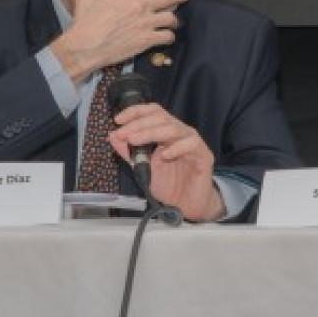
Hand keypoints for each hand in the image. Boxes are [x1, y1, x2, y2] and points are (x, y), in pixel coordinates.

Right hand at [52, 0, 187, 82]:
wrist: (84, 48)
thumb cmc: (84, 23)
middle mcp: (141, 7)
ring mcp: (146, 24)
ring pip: (171, 18)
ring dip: (174, 19)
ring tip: (173, 20)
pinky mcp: (147, 40)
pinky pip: (167, 36)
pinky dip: (169, 36)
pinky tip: (167, 36)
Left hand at [109, 103, 224, 220]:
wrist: (186, 204)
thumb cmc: (169, 184)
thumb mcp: (142, 167)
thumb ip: (129, 152)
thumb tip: (113, 136)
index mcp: (166, 133)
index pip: (153, 112)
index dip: (136, 112)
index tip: (118, 120)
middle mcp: (179, 134)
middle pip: (161, 118)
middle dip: (138, 124)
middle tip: (122, 134)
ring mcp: (192, 143)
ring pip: (174, 128)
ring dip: (150, 132)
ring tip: (134, 141)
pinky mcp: (203, 155)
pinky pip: (191, 144)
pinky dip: (176, 148)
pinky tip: (164, 155)